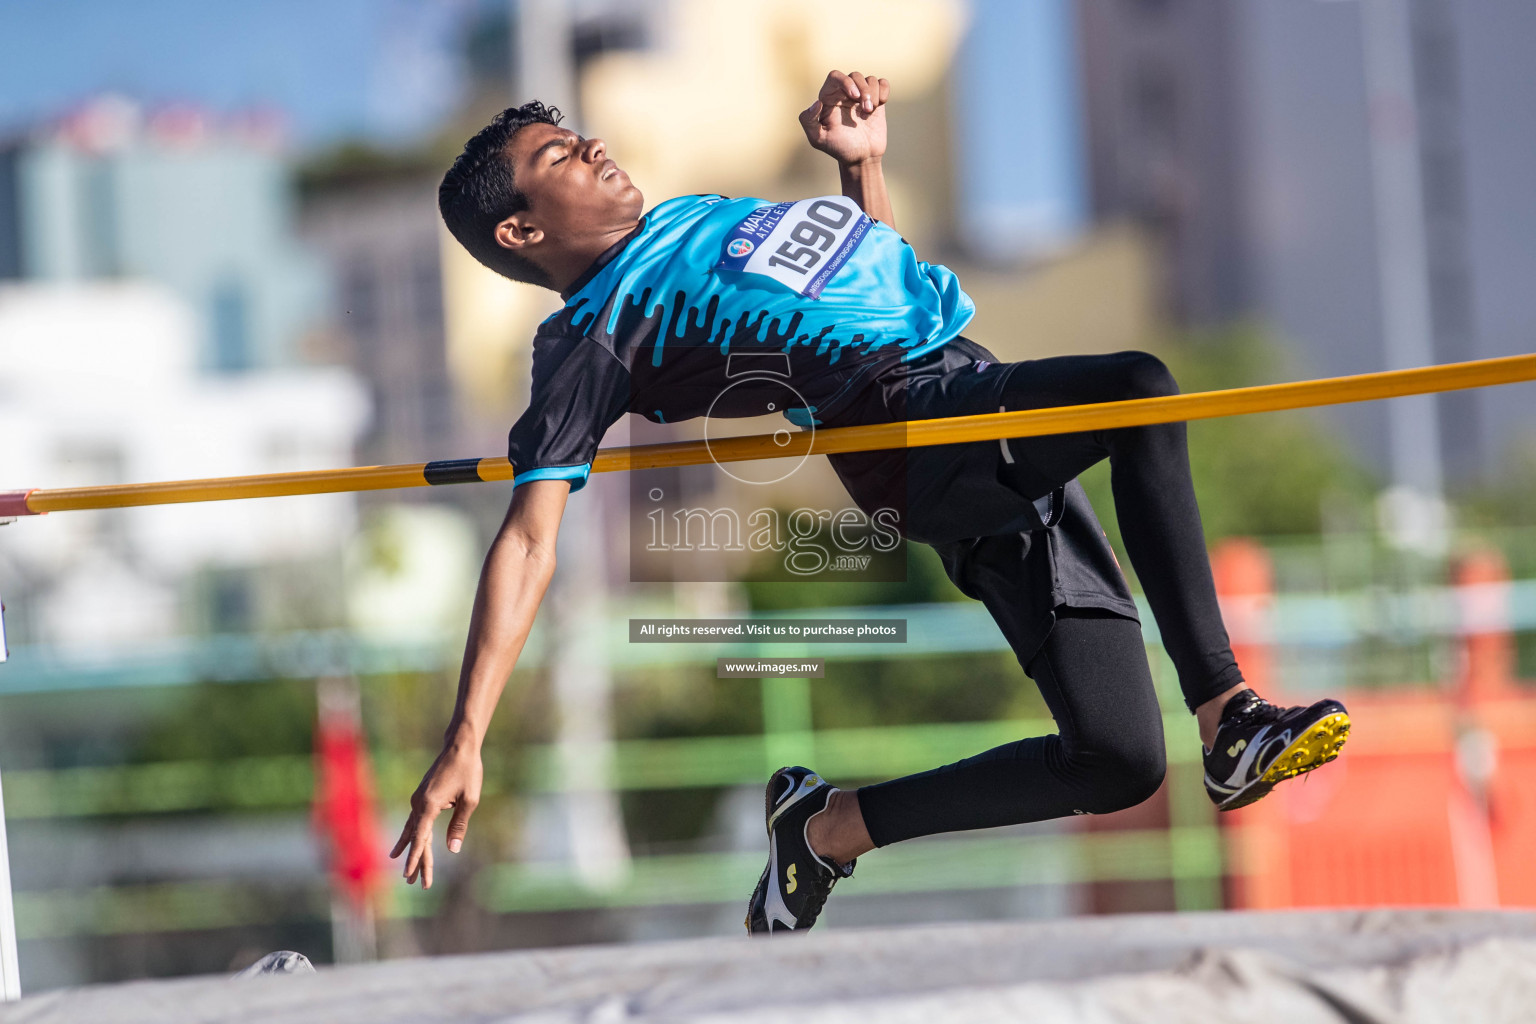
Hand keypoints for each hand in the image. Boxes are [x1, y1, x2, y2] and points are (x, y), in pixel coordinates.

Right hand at [390, 740, 482, 888]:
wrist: (459, 747)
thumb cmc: (468, 771)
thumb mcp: (469, 800)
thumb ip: (459, 826)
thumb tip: (452, 850)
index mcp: (428, 805)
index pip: (420, 838)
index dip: (415, 858)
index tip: (409, 875)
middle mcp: (418, 803)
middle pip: (417, 838)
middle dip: (417, 861)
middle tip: (416, 884)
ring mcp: (418, 800)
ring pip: (413, 831)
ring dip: (412, 851)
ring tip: (407, 872)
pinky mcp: (421, 797)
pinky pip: (414, 821)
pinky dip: (411, 836)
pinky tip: (405, 844)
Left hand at [799, 70, 888, 167]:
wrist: (861, 158)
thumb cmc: (839, 148)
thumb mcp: (818, 139)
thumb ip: (808, 120)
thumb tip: (817, 102)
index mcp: (829, 98)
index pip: (835, 76)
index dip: (846, 82)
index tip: (855, 96)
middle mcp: (844, 94)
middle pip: (855, 76)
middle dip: (864, 90)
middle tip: (867, 110)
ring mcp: (861, 96)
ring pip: (870, 80)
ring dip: (873, 94)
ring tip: (870, 112)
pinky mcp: (876, 100)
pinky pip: (882, 83)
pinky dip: (883, 91)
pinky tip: (880, 105)